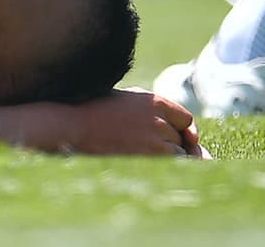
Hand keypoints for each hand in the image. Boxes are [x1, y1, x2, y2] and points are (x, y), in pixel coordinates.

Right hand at [71, 88, 200, 155]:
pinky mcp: (152, 157)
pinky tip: (135, 159)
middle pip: (182, 138)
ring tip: (132, 149)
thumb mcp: (128, 101)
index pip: (185, 119)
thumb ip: (159, 111)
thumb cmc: (96, 113)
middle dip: (167, 142)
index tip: (158, 133)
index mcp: (155, 100)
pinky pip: (170, 166)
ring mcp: (157, 139)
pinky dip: (158, 167)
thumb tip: (195, 136)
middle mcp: (160, 118)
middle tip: (136, 141)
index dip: (176, 128)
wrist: (71, 127)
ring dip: (163, 157)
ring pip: (178, 155)